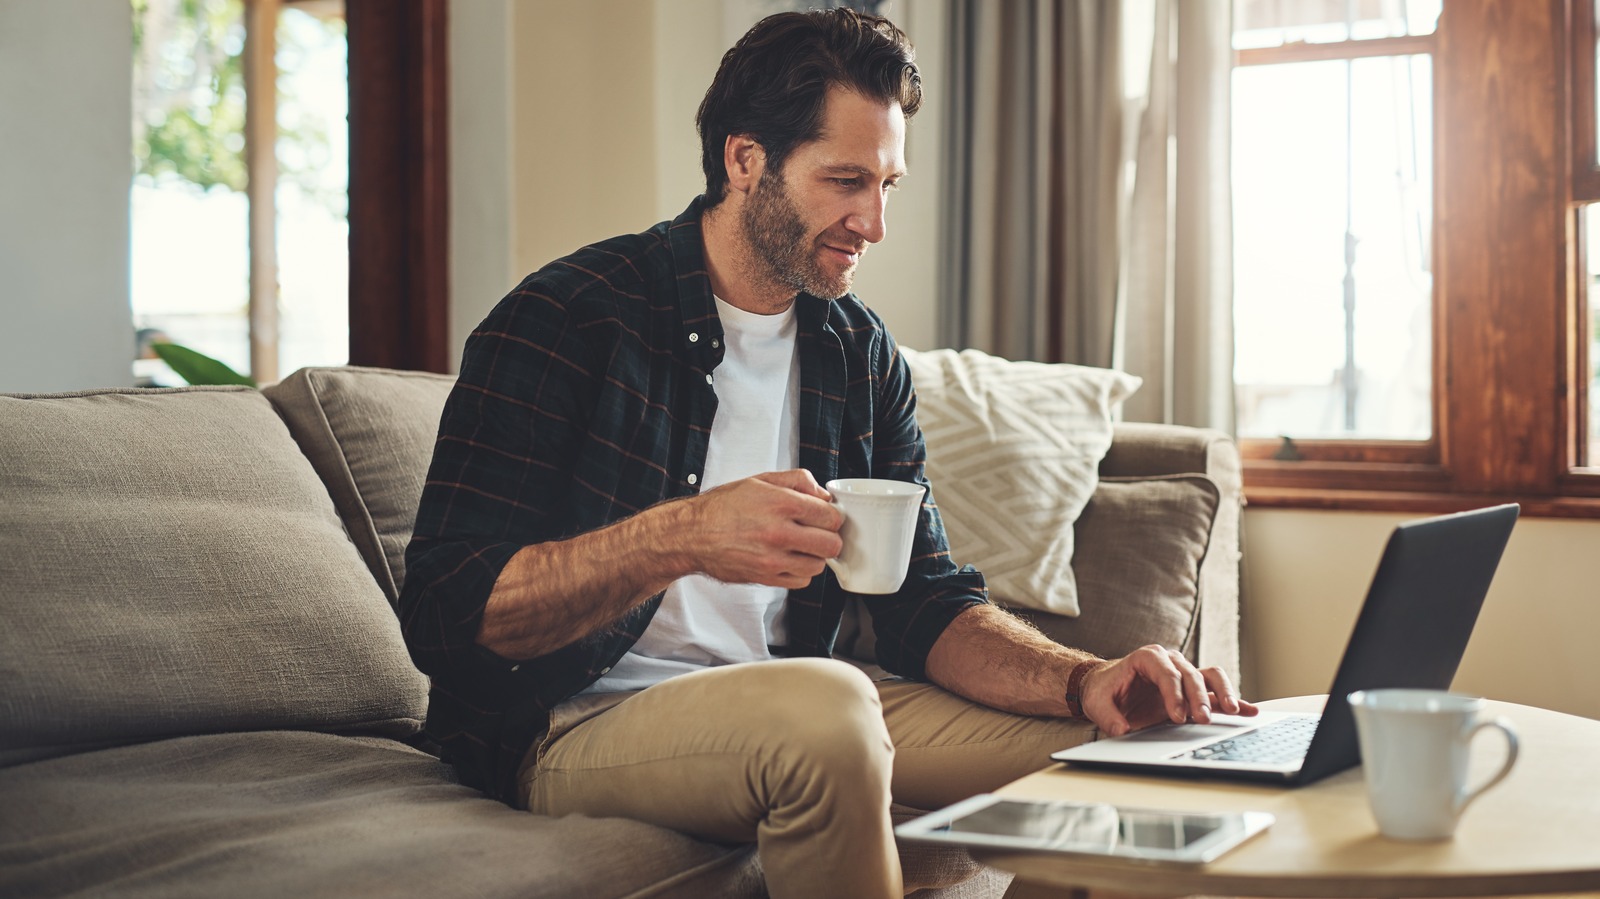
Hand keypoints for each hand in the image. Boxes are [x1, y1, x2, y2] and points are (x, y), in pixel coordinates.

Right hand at [684, 470, 842, 588]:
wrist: (692, 534)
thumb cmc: (723, 507)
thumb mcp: (760, 480)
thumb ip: (797, 480)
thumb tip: (822, 494)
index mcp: (781, 504)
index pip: (831, 516)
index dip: (832, 516)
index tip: (826, 516)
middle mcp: (779, 533)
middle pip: (831, 544)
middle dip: (829, 537)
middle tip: (819, 533)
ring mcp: (772, 559)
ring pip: (819, 565)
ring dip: (815, 556)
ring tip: (802, 546)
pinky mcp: (765, 578)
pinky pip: (801, 582)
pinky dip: (800, 572)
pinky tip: (789, 559)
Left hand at [1079, 645, 1257, 736]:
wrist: (1107, 687)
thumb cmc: (1104, 691)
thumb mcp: (1098, 704)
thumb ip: (1108, 717)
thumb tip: (1121, 730)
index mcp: (1147, 658)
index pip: (1166, 673)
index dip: (1174, 694)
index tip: (1177, 717)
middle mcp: (1170, 661)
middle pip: (1191, 675)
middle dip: (1199, 697)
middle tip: (1202, 719)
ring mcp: (1184, 673)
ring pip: (1210, 676)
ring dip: (1222, 693)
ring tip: (1232, 711)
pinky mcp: (1193, 688)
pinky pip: (1216, 690)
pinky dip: (1233, 700)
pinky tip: (1249, 711)